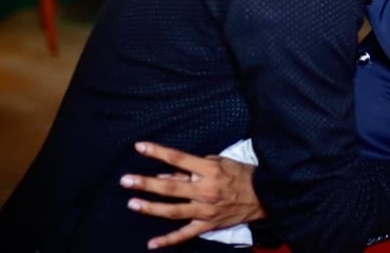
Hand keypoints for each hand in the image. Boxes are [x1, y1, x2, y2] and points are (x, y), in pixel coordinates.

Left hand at [120, 141, 263, 249]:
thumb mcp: (220, 162)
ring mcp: (206, 210)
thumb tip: (167, 173)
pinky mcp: (208, 225)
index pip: (178, 158)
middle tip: (126, 180)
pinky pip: (185, 234)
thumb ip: (192, 168)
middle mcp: (206, 190)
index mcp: (210, 170)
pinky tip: (151, 243)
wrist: (264, 196)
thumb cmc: (241, 175)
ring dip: (151, 208)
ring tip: (132, 203)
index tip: (140, 147)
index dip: (158, 152)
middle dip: (146, 183)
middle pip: (171, 187)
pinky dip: (168, 240)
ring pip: (174, 211)